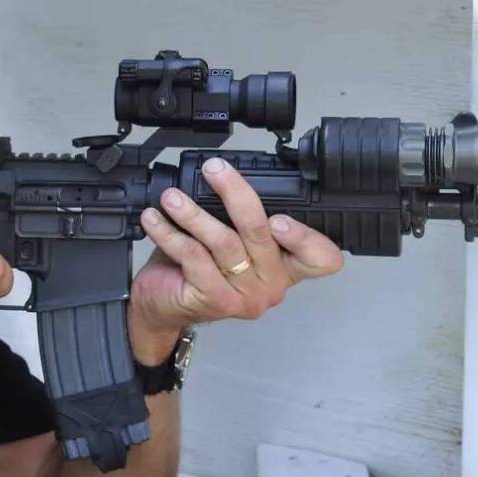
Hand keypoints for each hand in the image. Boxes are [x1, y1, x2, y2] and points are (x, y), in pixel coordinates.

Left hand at [128, 157, 343, 362]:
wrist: (163, 305)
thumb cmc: (196, 268)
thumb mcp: (230, 240)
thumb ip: (242, 219)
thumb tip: (227, 173)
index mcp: (286, 266)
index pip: (321, 259)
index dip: (307, 238)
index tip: (280, 218)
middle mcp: (272, 284)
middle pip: (262, 233)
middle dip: (236, 193)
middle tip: (214, 170)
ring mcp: (245, 296)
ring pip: (224, 243)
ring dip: (194, 214)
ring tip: (173, 197)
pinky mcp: (215, 299)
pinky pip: (193, 257)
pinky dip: (170, 233)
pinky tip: (156, 219)